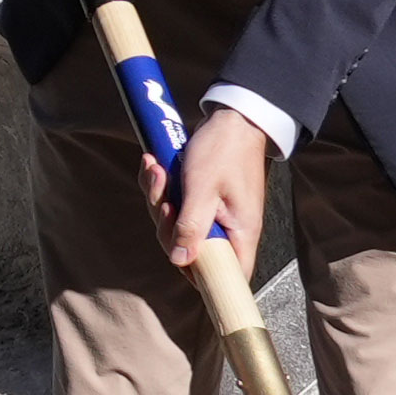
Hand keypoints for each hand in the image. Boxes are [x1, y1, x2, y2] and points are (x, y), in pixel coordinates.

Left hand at [164, 99, 275, 278]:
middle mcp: (228, 230)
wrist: (232, 117)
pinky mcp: (199, 201)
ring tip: (158, 171)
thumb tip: (180, 261)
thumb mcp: (203, 189)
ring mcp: (213, 215)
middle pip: (188, 251)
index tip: (177, 252)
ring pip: (174, 225)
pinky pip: (172, 205)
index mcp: (239, 234)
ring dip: (159, 198)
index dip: (200, 276)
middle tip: (164, 196)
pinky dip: (160, 187)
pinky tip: (155, 166)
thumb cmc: (224, 150)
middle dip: (165, 223)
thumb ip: (191, 227)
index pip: (226, 277)